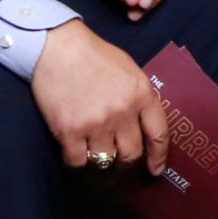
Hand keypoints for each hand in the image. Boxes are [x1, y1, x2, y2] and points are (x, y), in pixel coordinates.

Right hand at [32, 21, 169, 173]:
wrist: (58, 47)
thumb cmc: (94, 55)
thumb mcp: (129, 70)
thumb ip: (139, 97)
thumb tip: (143, 125)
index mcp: (142, 95)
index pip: (159, 134)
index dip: (159, 157)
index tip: (155, 170)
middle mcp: (123, 112)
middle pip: (132, 153)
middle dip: (127, 161)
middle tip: (119, 161)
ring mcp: (97, 124)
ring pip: (106, 160)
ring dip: (101, 160)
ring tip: (95, 153)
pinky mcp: (70, 131)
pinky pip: (78, 161)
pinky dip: (77, 160)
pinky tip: (75, 151)